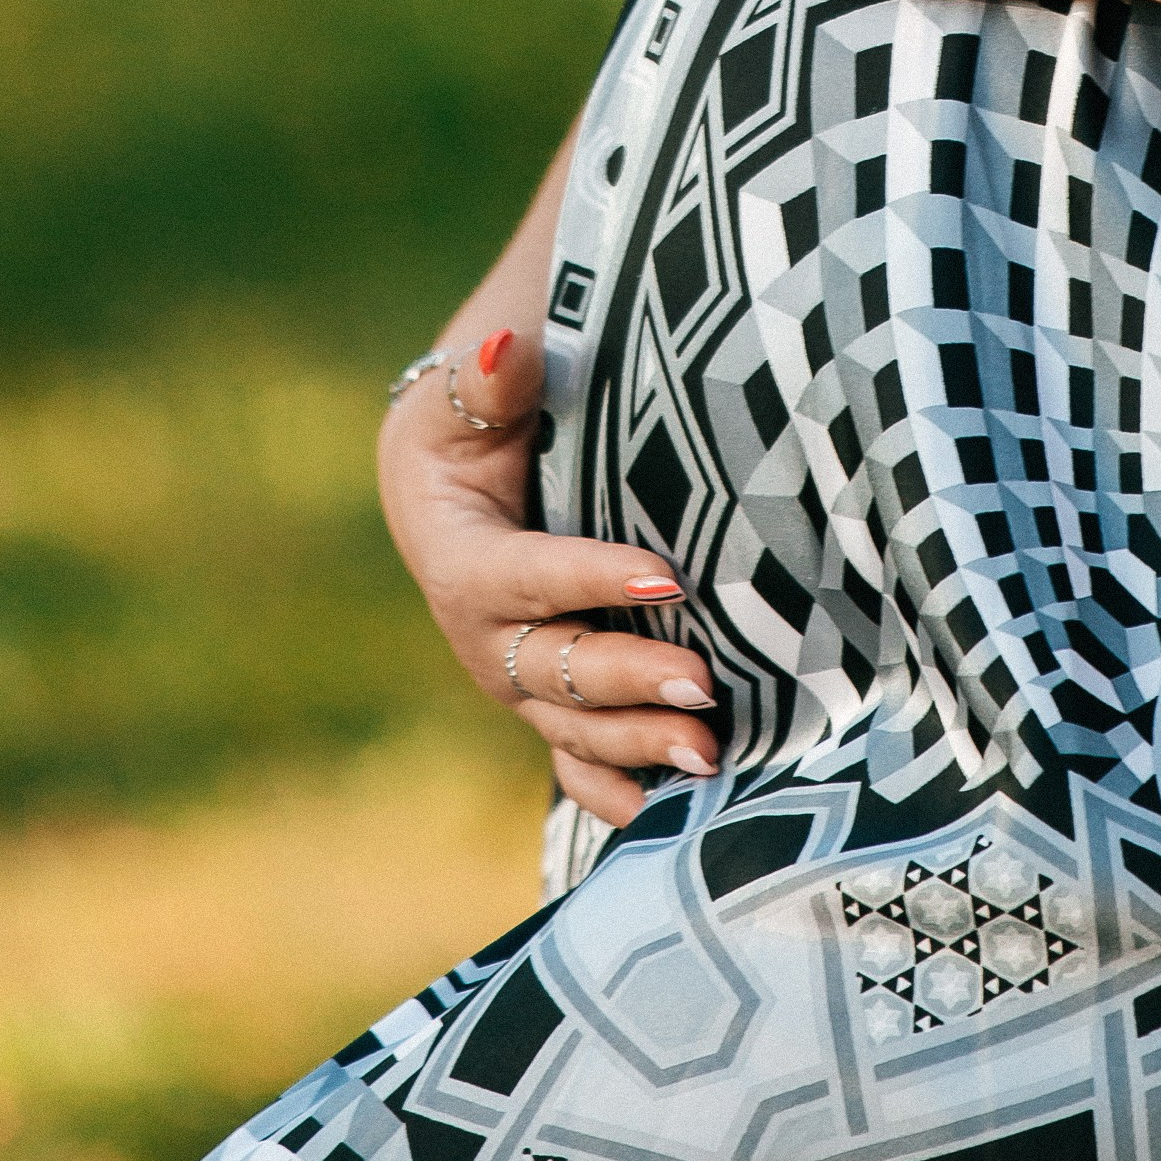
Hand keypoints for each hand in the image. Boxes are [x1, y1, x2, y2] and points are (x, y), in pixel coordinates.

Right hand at [377, 326, 721, 828]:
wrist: (466, 460)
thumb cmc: (478, 413)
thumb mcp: (471, 389)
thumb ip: (490, 377)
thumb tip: (506, 351)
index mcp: (452, 549)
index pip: (519, 576)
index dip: (586, 579)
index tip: (666, 577)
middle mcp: (478, 629)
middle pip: (546, 668)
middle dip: (623, 680)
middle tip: (702, 683)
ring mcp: (514, 671)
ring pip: (568, 723)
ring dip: (634, 741)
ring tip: (708, 750)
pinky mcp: (547, 693)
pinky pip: (573, 755)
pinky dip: (610, 784)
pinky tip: (662, 809)